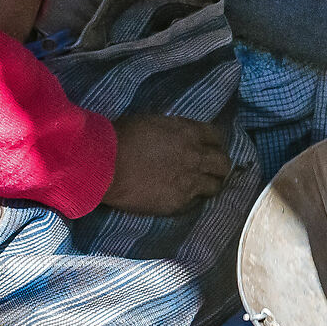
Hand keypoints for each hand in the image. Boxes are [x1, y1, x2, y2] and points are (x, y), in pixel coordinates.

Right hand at [100, 115, 231, 215]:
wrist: (104, 165)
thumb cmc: (120, 138)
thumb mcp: (153, 123)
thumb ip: (174, 131)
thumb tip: (179, 137)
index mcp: (189, 132)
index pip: (216, 137)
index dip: (213, 144)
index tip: (208, 148)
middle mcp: (195, 156)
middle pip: (222, 163)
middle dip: (218, 166)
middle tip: (210, 170)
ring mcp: (189, 181)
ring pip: (215, 185)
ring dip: (210, 184)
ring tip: (201, 187)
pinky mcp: (178, 202)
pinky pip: (196, 202)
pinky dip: (192, 199)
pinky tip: (182, 197)